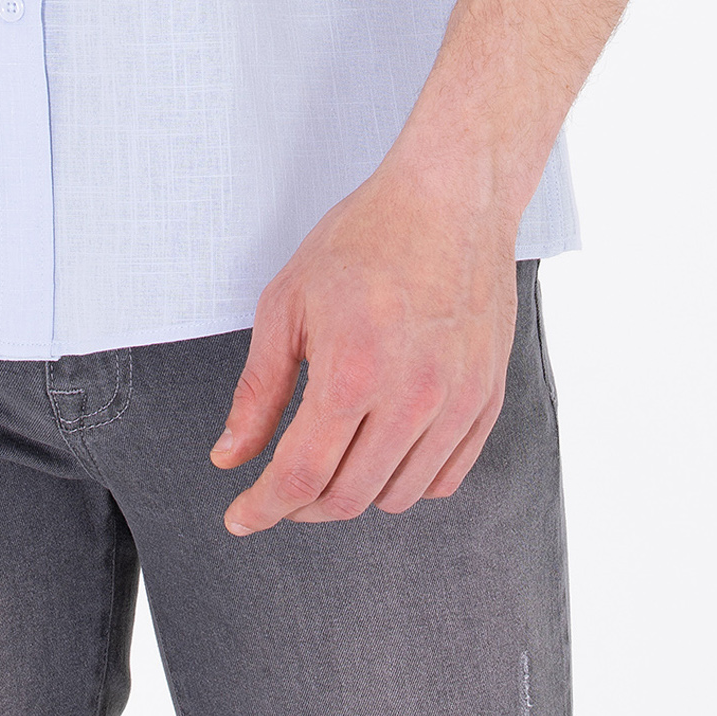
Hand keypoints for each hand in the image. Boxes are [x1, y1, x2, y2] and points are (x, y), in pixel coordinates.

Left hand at [210, 155, 519, 532]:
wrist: (450, 198)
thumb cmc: (364, 238)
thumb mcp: (288, 301)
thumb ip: (259, 389)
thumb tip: (230, 457)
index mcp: (354, 373)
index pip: (301, 476)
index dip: (263, 507)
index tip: (240, 517)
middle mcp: (412, 399)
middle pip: (348, 497)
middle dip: (300, 506)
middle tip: (278, 488)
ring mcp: (457, 404)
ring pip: (397, 497)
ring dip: (353, 494)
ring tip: (329, 461)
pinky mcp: (486, 400)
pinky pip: (445, 478)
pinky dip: (406, 481)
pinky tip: (381, 453)